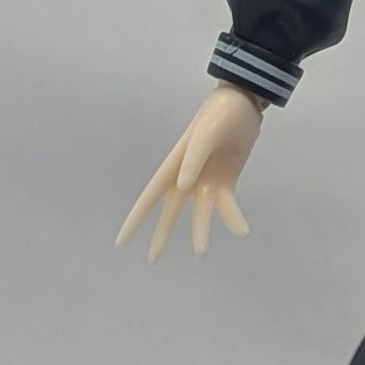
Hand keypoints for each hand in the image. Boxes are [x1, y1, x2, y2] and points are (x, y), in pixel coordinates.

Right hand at [116, 83, 262, 262]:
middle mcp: (186, 179)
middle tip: (151, 260)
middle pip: (170, 212)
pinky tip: (242, 231)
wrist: (244, 104)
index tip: (120, 241)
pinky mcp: (227, 182)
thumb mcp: (206, 135)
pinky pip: (226, 206)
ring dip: (200, 232)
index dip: (135, 220)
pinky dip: (233, 218)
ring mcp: (206, 182)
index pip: (149, 198)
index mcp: (173, 167)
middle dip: (160, 235)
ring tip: (200, 252)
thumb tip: (182, 186)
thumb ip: (192, 159)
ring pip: (199, 214)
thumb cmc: (218, 115)